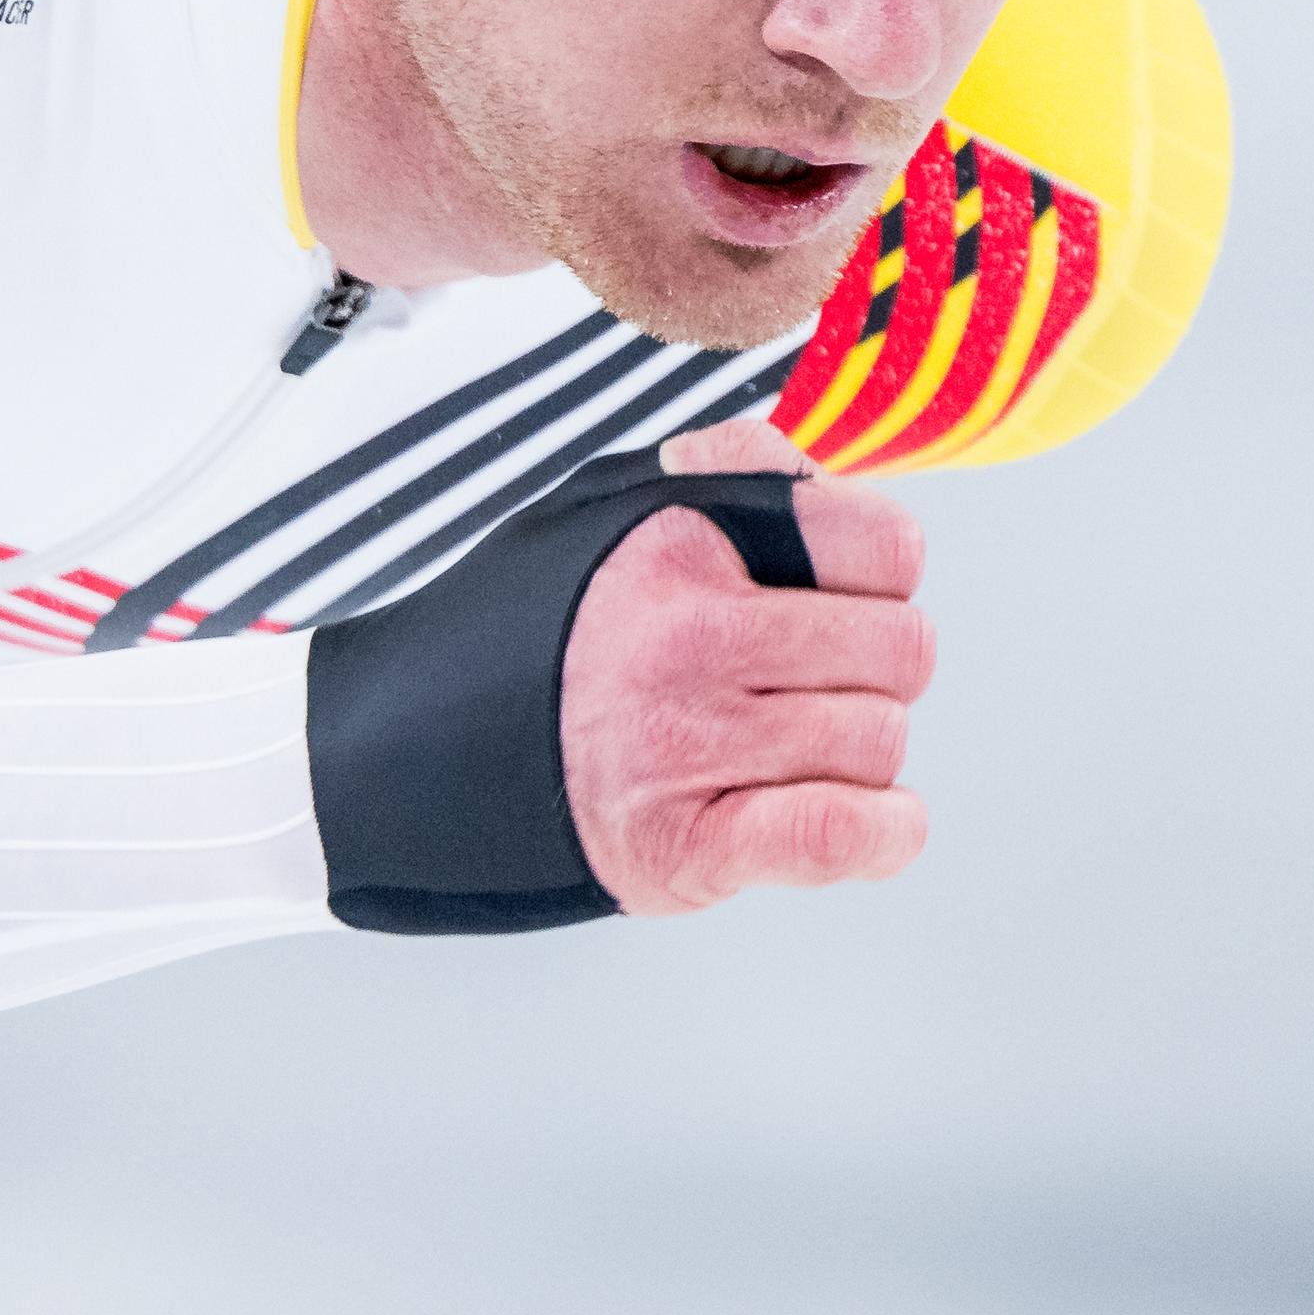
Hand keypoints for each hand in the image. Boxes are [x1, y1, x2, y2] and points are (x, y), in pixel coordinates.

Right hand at [557, 419, 935, 915]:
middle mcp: (684, 637)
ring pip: (878, 742)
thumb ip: (725, 472)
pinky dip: (881, 833)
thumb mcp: (605, 512)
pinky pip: (837, 831)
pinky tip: (872, 822)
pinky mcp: (683, 845)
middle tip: (810, 689)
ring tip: (783, 755)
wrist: (412, 753)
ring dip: (855, 757)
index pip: (885, 548)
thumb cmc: (537, 636)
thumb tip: (811, 470)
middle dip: (874, 672)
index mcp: (679, 542)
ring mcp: (683, 744)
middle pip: (900, 652)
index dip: (875, 582)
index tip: (832, 604)